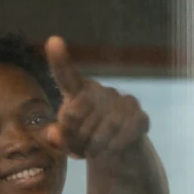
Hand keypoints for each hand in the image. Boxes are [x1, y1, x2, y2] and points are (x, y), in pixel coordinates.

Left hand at [43, 37, 149, 158]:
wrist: (120, 152)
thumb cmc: (88, 140)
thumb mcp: (67, 142)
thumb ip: (57, 138)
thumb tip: (53, 134)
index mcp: (79, 92)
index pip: (67, 76)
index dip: (59, 60)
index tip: (54, 41)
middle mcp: (101, 91)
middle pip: (77, 114)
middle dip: (74, 138)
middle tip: (77, 151)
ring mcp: (123, 102)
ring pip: (103, 127)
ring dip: (94, 146)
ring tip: (92, 153)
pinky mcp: (140, 117)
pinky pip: (124, 133)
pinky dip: (114, 146)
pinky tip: (110, 150)